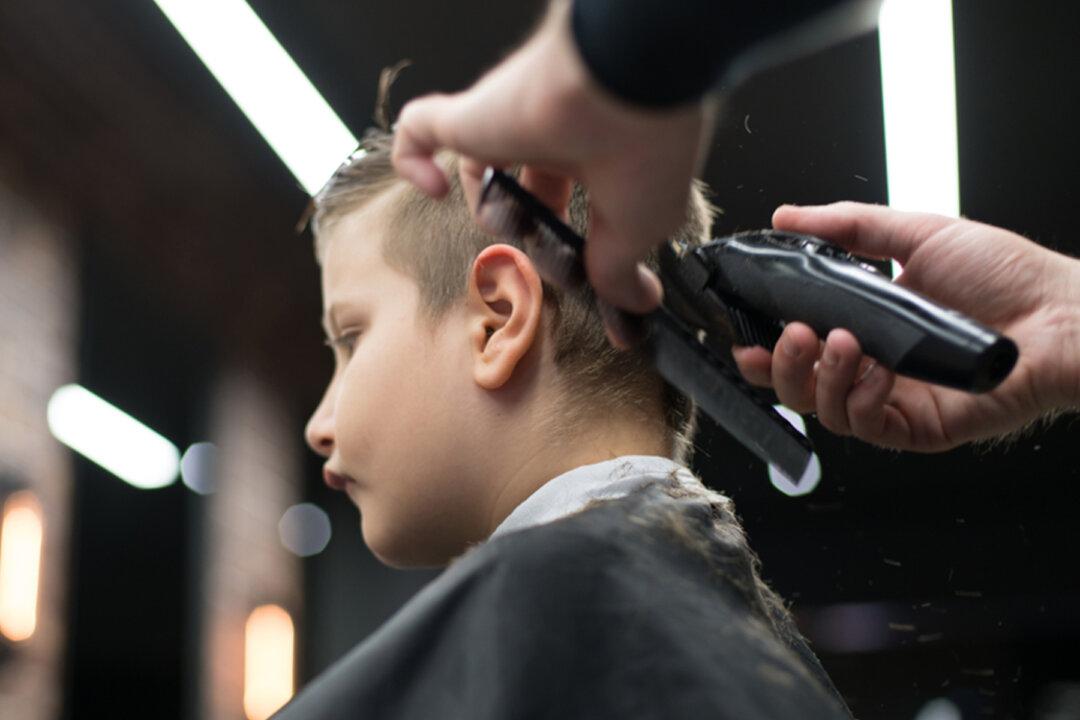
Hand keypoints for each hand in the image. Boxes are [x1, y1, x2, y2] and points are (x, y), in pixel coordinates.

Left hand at [392, 0, 713, 345]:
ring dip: (490, 210)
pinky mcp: (469, 115)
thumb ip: (620, 271)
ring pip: (480, 165)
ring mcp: (506, 122)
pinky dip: (412, 161)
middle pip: (525, 187)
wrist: (624, 77)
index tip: (597, 293)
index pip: (575, 196)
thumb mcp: (640, 227)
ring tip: (513, 227)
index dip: (576, 244)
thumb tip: (633, 308)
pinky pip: (419, 130)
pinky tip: (433, 190)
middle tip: (547, 262)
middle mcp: (552, 131)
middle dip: (531, 230)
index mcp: (599, 149)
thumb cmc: (646, 147)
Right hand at [733, 202, 1079, 450]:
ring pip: (824, 412)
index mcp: (865, 328)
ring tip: (839, 343)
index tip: (745, 336)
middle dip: (782, 366)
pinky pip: (866, 427)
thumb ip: (847, 226)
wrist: (1063, 312)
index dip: (765, 349)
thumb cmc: (1006, 275)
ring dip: (819, 378)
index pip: (797, 349)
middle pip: (798, 389)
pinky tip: (875, 371)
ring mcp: (893, 401)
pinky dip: (859, 399)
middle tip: (795, 336)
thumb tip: (787, 216)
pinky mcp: (918, 428)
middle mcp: (871, 369)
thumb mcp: (916, 234)